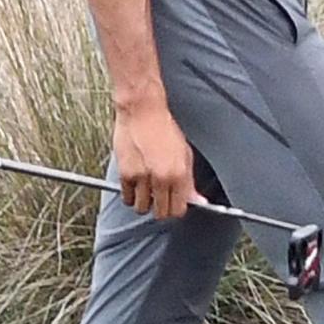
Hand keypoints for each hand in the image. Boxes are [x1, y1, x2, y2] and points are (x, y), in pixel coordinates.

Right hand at [113, 99, 202, 219]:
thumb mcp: (185, 153)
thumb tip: (198, 201)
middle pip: (161, 213)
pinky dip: (130, 194)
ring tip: (146, 188)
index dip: (176, 208)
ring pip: (142, 208)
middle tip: (159, 197)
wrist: (142, 110)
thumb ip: (189, 181)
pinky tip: (136, 182)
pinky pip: (127, 198)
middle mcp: (161, 178)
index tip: (173, 203)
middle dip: (160, 207)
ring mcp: (142, 177)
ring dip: (144, 202)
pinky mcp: (125, 174)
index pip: (178, 210)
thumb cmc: (163, 127)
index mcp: (179, 173)